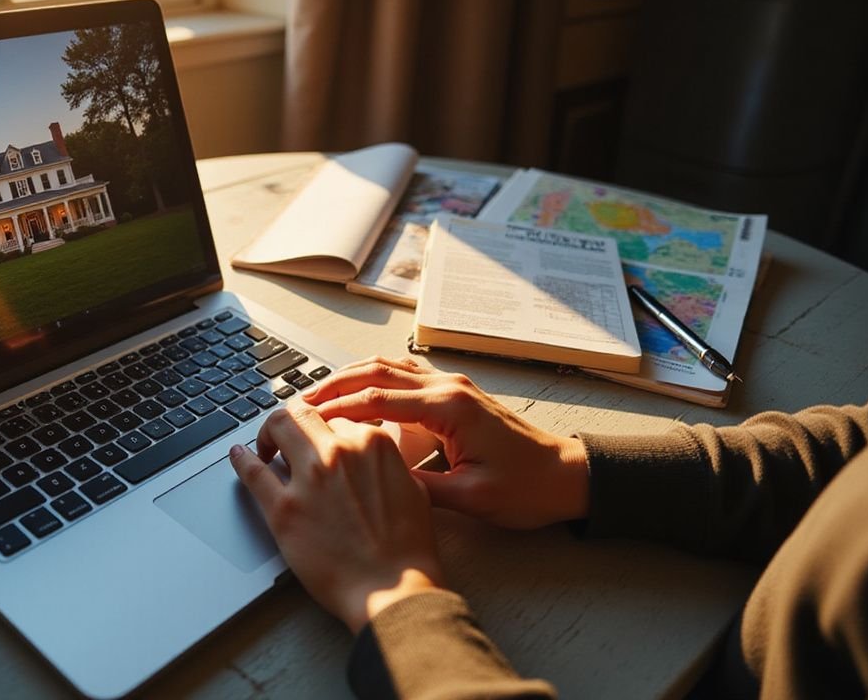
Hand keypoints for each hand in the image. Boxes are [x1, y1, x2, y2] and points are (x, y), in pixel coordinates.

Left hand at [229, 397, 444, 632]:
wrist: (393, 591)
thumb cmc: (407, 549)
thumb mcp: (412, 489)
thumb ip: (387, 464)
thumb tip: (369, 458)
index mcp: (372, 444)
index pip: (337, 418)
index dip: (325, 428)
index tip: (317, 436)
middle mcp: (338, 452)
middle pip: (302, 412)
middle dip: (292, 419)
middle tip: (284, 436)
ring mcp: (309, 479)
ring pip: (277, 428)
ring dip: (268, 433)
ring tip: (265, 447)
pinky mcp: (284, 510)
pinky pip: (252, 474)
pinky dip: (241, 460)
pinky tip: (237, 456)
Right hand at [300, 356, 589, 529]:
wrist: (567, 476)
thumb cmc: (526, 489)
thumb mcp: (470, 499)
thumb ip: (419, 488)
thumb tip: (374, 481)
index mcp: (449, 408)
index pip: (377, 400)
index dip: (336, 408)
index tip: (305, 418)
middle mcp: (449, 387)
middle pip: (376, 372)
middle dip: (334, 384)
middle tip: (299, 400)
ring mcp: (453, 386)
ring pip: (389, 368)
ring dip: (352, 377)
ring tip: (319, 394)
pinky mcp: (456, 394)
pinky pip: (406, 376)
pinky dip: (375, 380)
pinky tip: (358, 395)